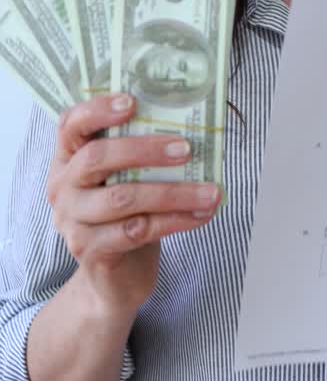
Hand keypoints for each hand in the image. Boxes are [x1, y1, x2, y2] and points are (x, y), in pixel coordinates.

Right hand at [48, 93, 220, 315]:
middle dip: (146, 149)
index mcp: (68, 160)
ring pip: (123, 198)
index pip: (71, 124)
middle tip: (187, 148)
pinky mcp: (90, 250)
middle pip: (98, 158)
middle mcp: (63, 187)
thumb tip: (191, 126)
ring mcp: (73, 220)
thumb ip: (139, 155)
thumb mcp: (125, 180)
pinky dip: (174, 221)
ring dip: (174, 192)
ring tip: (211, 192)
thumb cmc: (125, 217)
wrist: (114, 278)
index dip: (98, 109)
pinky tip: (200, 216)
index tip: (132, 101)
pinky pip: (136, 230)